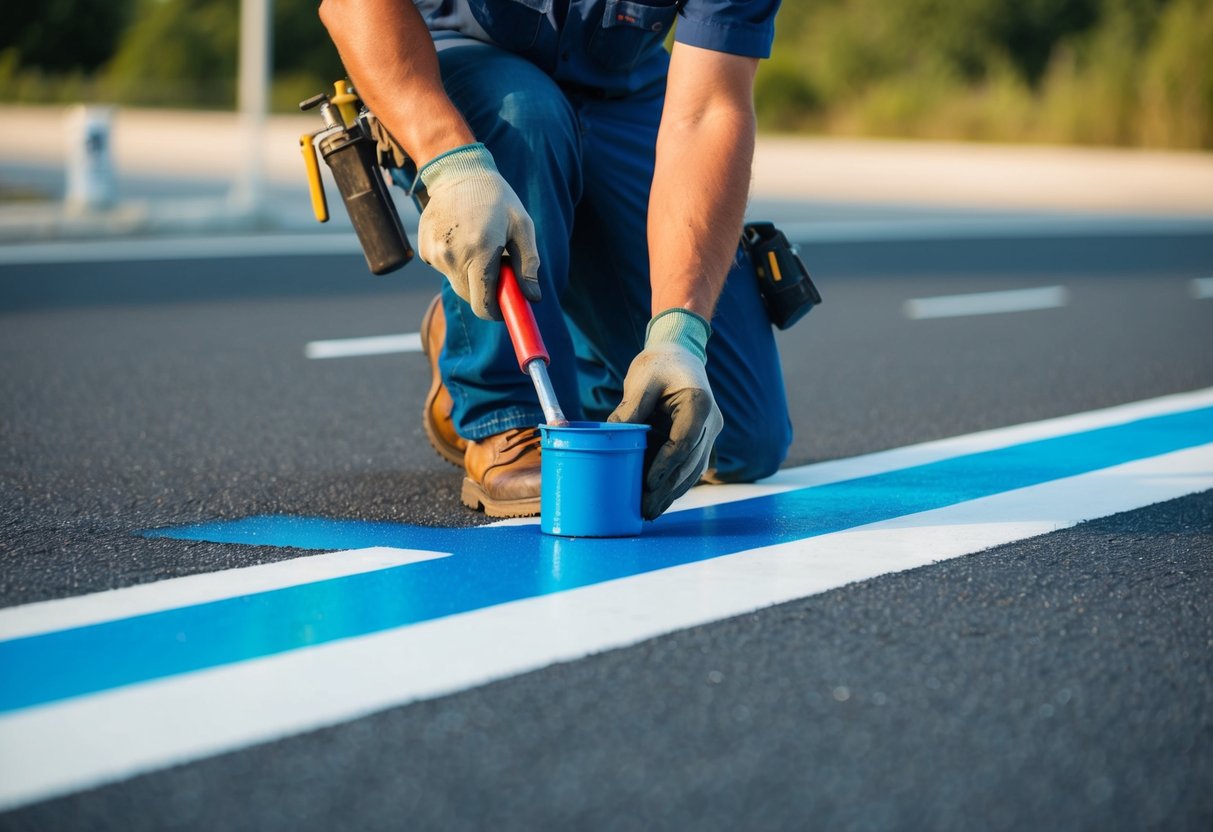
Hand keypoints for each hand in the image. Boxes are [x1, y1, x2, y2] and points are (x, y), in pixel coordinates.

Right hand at [417, 143, 540, 319]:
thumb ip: (528, 265)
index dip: (496, 312)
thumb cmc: (497, 198)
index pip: (483, 305)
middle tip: (499, 266)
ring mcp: (435, 253)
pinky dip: (455, 262)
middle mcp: (453, 256)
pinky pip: (444, 269)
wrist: (458, 172)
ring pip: (457, 283)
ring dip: (471, 274)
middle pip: (470, 297)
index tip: (505, 308)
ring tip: (480, 243)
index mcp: (480, 252)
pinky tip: (462, 237)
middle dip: (486, 291)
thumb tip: (532, 298)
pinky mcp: (424, 249)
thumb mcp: (522, 227)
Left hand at [608, 310, 722, 519]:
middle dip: (669, 489)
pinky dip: (674, 482)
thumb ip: (630, 408)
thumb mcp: (641, 381)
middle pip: (691, 462)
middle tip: (646, 510)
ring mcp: (708, 432)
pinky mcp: (699, 439)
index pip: (685, 441)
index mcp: (699, 403)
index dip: (667, 464)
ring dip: (673, 492)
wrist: (678, 353)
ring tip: (651, 512)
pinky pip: (689, 465)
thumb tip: (610, 437)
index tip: (648, 482)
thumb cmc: (659, 363)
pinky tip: (658, 499)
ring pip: (694, 469)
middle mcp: (710, 421)